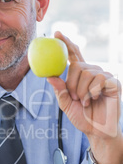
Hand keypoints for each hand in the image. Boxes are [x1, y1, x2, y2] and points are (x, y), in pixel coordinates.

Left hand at [48, 31, 122, 163]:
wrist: (98, 131)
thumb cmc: (83, 117)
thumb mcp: (67, 105)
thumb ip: (60, 91)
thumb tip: (50, 77)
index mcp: (81, 75)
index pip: (73, 56)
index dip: (66, 44)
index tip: (57, 33)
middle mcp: (93, 72)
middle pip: (77, 66)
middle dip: (72, 83)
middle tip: (76, 97)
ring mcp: (104, 77)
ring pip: (87, 73)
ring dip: (82, 91)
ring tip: (86, 101)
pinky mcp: (114, 83)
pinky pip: (99, 80)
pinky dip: (92, 92)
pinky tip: (95, 99)